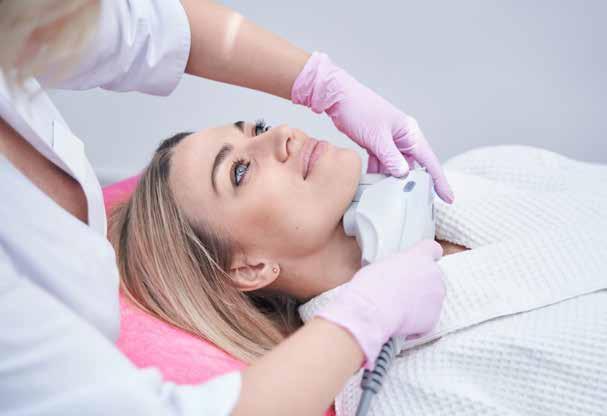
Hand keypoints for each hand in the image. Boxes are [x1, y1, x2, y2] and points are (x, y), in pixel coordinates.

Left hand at [292, 52, 453, 203]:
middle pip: (413, 165)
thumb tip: (403, 174)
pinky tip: (373, 186)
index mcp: (409, 132)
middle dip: (412, 184)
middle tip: (414, 204)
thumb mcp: (376, 137)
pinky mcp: (376, 143)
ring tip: (390, 199)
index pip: (429, 160)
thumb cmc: (359, 109)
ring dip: (392, 180)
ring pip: (396, 166)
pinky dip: (379, 174)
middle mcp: (402, 137)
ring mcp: (389, 140)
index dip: (439, 180)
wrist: (337, 97)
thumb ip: (390, 157)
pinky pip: (383, 163)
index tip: (447, 197)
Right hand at [315, 239, 445, 367]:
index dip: (427, 257)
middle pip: (433, 276)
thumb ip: (398, 267)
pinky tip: (400, 321)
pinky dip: (416, 322)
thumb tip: (397, 276)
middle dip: (420, 284)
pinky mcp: (433, 318)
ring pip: (432, 299)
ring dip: (420, 303)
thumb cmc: (371, 286)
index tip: (421, 264)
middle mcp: (433, 274)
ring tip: (398, 308)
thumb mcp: (382, 265)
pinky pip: (427, 319)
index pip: (433, 249)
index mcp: (419, 256)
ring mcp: (436, 297)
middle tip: (401, 290)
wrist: (372, 311)